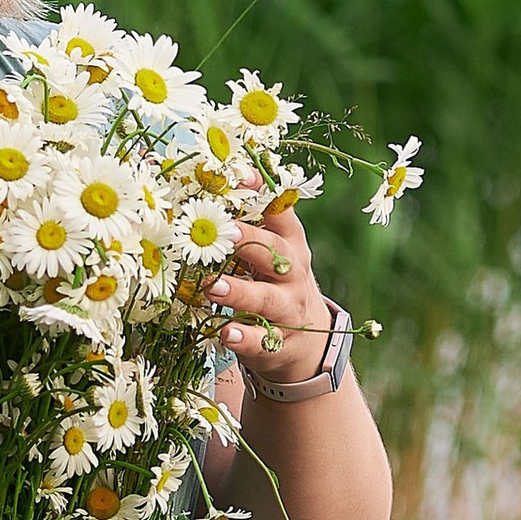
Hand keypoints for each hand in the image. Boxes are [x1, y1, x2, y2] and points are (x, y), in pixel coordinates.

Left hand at [212, 200, 333, 391]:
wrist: (309, 343)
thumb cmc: (276, 286)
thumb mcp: (272, 254)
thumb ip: (250, 226)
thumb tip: (212, 186)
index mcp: (290, 245)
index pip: (280, 213)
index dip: (263, 194)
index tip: (241, 176)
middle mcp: (292, 274)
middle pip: (276, 253)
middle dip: (250, 242)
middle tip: (224, 233)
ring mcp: (288, 309)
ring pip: (266, 298)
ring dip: (239, 292)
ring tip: (211, 287)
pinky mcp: (278, 344)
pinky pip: (262, 340)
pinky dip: (244, 337)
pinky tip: (226, 333)